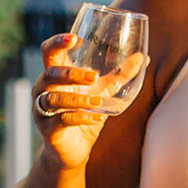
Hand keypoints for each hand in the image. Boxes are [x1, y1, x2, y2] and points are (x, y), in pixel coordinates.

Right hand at [31, 35, 146, 169]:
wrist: (74, 148)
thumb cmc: (85, 112)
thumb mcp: (104, 92)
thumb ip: (121, 75)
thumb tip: (144, 57)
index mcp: (56, 76)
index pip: (49, 52)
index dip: (57, 43)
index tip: (74, 38)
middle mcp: (45, 90)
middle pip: (50, 74)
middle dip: (70, 74)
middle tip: (94, 76)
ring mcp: (44, 110)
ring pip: (54, 98)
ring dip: (78, 99)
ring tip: (98, 102)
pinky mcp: (49, 129)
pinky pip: (62, 120)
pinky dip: (81, 118)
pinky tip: (97, 118)